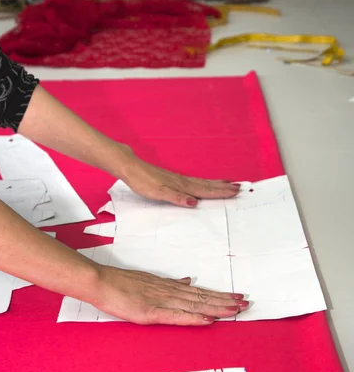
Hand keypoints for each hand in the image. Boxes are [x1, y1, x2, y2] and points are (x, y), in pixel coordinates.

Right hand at [91, 265, 248, 325]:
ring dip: (216, 308)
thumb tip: (187, 281)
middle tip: (247, 303)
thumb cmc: (120, 283)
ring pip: (195, 305)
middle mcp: (169, 292)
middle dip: (225, 301)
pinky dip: (194, 318)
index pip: (199, 292)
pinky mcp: (151, 312)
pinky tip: (208, 320)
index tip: (236, 297)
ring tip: (236, 310)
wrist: (100, 281)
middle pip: (202, 297)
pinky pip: (176, 316)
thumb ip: (168, 283)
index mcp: (169, 286)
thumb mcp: (148, 280)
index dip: (219, 295)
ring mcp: (161, 301)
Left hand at [123, 158, 239, 207]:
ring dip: (216, 184)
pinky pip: (194, 182)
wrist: (131, 169)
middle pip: (207, 185)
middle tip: (240, 187)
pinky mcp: (173, 179)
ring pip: (202, 183)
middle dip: (223, 188)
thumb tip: (194, 203)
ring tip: (228, 183)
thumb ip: (177, 198)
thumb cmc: (143, 182)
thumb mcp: (159, 193)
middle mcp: (183, 182)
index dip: (220, 192)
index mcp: (182, 186)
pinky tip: (203, 184)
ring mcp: (178, 180)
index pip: (205, 190)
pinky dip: (203, 183)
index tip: (236, 191)